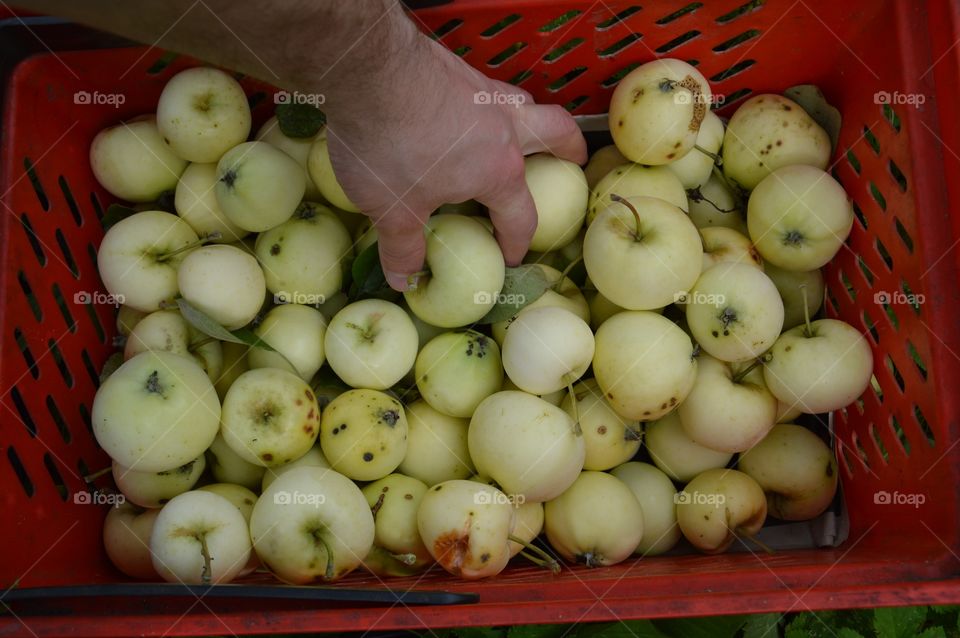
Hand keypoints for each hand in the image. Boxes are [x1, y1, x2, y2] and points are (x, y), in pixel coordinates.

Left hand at [326, 35, 586, 290]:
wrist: (366, 67)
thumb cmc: (388, 146)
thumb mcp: (391, 210)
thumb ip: (403, 248)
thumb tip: (405, 281)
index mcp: (498, 172)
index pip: (521, 216)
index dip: (517, 243)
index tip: (510, 256)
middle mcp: (504, 127)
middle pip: (556, 133)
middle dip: (569, 149)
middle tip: (572, 159)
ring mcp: (484, 91)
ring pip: (525, 103)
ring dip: (532, 118)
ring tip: (520, 130)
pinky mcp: (459, 67)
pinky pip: (489, 86)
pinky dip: (490, 101)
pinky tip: (467, 106)